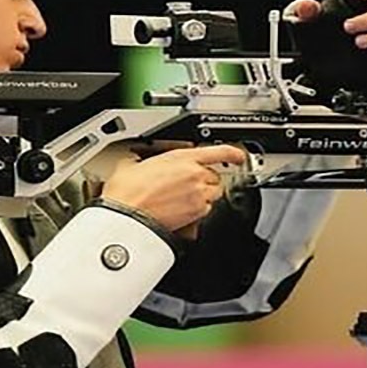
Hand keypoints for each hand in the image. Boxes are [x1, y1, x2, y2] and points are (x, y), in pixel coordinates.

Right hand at [100, 143, 245, 234]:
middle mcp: (195, 175)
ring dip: (202, 196)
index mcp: (183, 157)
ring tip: (182, 199)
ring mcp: (198, 195)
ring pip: (213, 195)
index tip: (239, 156)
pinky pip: (205, 211)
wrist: (127, 216)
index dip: (233, 153)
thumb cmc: (127, 192)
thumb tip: (138, 163)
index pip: (219, 151)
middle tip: (185, 186)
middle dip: (204, 181)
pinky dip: (197, 211)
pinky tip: (180, 211)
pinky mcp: (196, 214)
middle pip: (214, 177)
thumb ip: (145, 161)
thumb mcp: (133, 165)